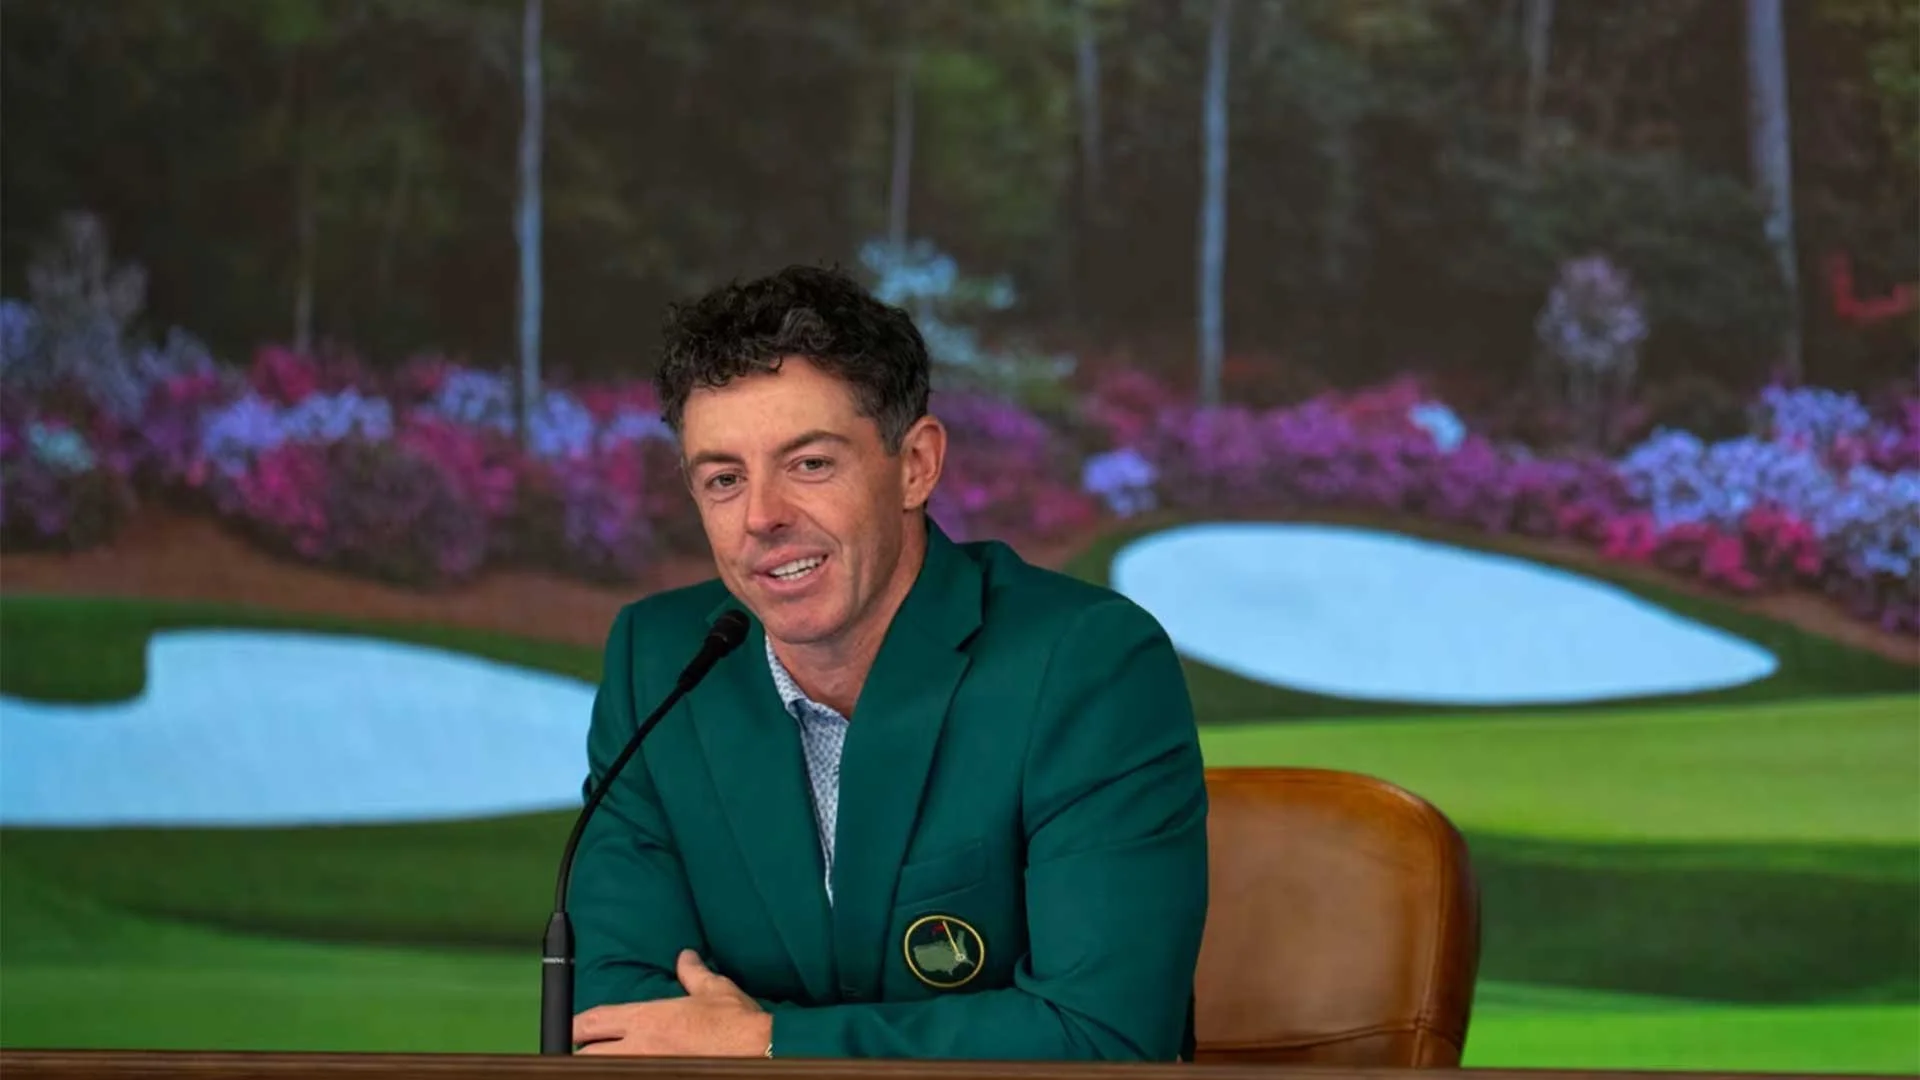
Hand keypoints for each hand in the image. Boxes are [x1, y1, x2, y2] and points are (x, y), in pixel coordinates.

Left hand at [572, 949, 770, 1055]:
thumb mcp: (714, 989)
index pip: (591, 1022)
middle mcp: (640, 1047)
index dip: (575, 1027)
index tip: (573, 1030)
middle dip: (583, 1053)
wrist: (759, 1049)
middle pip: (587, 1056)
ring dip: (606, 1065)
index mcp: (646, 1018)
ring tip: (611, 1061)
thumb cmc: (736, 1022)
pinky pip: (633, 1078)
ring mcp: (649, 1069)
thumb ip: (693, 973)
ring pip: (606, 1071)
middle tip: (587, 1052)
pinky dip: (629, 1072)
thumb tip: (686, 958)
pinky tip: (636, 1068)